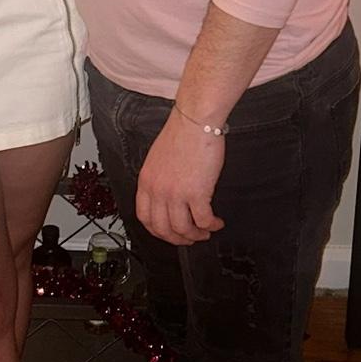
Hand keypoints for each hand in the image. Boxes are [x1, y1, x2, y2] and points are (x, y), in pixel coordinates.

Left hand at [136, 112, 225, 245]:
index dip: (158, 231)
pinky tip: (216, 222)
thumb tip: (169, 197)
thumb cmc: (181, 135)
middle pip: (162, 229)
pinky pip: (203, 220)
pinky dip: (211, 226)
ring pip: (183, 229)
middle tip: (190, 238)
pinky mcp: (196, 193)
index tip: (169, 233)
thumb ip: (160, 180)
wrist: (195, 122)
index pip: (145, 217)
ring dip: (196, 235)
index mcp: (146, 182)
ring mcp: (176, 194)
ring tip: (206, 232)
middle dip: (178, 239)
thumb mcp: (158, 160)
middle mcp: (158, 190)